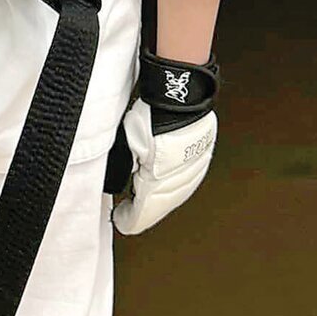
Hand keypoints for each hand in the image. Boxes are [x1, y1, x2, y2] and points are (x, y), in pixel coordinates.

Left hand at [111, 53, 218, 234]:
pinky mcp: (201, 161)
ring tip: (144, 199)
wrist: (180, 95)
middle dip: (143, 211)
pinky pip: (187, 181)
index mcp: (157, 183)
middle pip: (159, 208)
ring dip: (159, 200)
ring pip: (175, 196)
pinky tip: (166, 184)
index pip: (142, 215)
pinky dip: (174, 187)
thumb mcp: (126, 143)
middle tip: (129, 211)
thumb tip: (114, 180)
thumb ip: (122, 165)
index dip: (129, 220)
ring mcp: (193, 173)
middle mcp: (178, 183)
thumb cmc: (153, 116)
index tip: (121, 220)